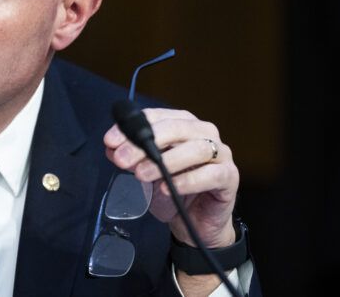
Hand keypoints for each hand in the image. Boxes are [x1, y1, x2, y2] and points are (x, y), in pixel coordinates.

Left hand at [103, 108, 238, 248]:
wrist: (195, 223)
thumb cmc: (173, 191)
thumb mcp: (145, 172)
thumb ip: (130, 158)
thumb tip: (112, 147)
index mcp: (183, 124)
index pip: (156, 117)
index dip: (132, 127)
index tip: (110, 141)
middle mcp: (204, 134)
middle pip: (176, 128)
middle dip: (145, 142)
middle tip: (122, 159)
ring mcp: (221, 154)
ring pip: (196, 149)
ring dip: (165, 161)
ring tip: (141, 174)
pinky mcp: (230, 177)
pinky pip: (211, 174)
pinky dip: (186, 181)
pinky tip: (167, 188)